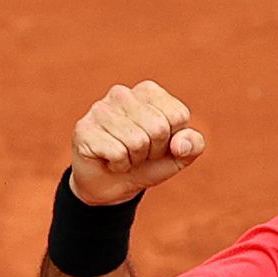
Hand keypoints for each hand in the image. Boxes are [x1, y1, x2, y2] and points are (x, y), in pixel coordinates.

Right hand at [70, 81, 205, 205]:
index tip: (159, 144)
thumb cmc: (148, 162)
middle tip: (140, 153)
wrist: (113, 185)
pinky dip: (119, 165)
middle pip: (158, 128)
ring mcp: (100, 109)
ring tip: (125, 155)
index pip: (178, 116)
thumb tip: (180, 145)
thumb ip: (194, 144)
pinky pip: (117, 153)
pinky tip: (110, 160)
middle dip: (153, 150)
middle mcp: (122, 93)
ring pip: (137, 141)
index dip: (173, 140)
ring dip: (134, 159)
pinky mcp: (84, 129)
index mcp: (149, 91)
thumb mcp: (180, 155)